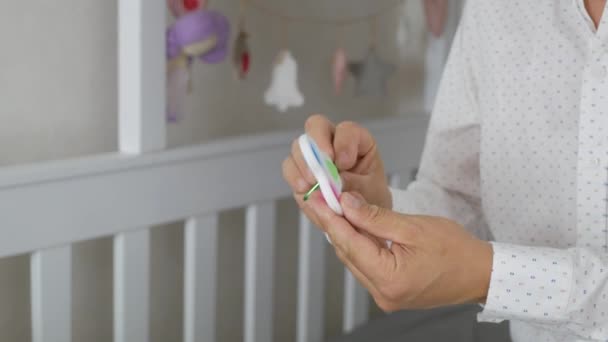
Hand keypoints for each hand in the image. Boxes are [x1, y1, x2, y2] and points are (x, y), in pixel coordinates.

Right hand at [282, 114, 390, 227]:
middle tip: (323, 167)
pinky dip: (294, 176)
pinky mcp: (300, 173)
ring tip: (314, 183)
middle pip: (316, 125)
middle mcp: (332, 143)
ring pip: (299, 145)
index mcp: (356, 142)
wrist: (361, 218)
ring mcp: (314, 156)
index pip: (347, 130)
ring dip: (304, 164)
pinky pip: (289, 167)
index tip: (344, 163)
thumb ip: (355, 184)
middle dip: (317, 144)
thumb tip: (335, 181)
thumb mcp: (371, 191)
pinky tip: (305, 188)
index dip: (343, 142)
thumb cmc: (370, 198)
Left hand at [306, 190, 492, 310]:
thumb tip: (346, 204)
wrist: (480, 274)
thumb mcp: (413, 227)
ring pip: (354, 260)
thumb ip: (375, 217)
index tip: (317, 199)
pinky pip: (365, 266)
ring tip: (335, 208)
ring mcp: (385, 296)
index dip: (330, 218)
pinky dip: (359, 246)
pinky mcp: (389, 292)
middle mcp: (382, 293)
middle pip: (348, 253)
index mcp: (389, 279)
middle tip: (323, 199)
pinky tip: (354, 227)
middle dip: (335, 224)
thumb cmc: (456, 251)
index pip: (349, 243)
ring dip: (345, 235)